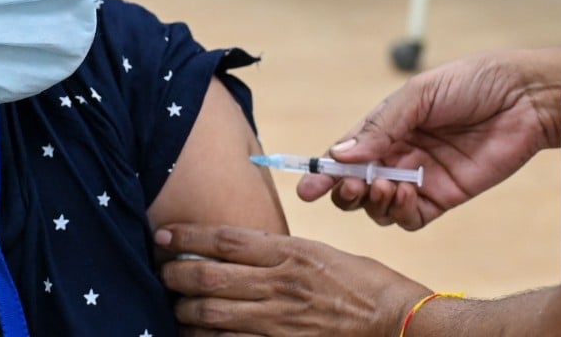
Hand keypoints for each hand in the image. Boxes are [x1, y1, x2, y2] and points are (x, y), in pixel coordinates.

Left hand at [156, 224, 427, 335]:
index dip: (188, 235)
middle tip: (161, 270)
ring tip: (174, 304)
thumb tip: (237, 249)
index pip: (225, 238)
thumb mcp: (320, 253)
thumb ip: (278, 252)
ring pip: (213, 312)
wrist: (400, 324)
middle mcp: (279, 284)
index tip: (164, 234)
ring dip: (185, 308)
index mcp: (289, 252)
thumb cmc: (363, 285)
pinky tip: (196, 333)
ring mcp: (280, 320)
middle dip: (175, 272)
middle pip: (210, 275)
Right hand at [298, 48, 560, 229]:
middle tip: (350, 187)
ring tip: (387, 185)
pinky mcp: (444, 198)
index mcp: (384, 128)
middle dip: (344, 191)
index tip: (308, 187)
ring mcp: (419, 178)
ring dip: (373, 202)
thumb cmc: (472, 82)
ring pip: (378, 206)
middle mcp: (396, 155)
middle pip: (355, 186)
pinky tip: (407, 194)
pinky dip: (399, 213)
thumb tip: (339, 154)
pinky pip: (410, 219)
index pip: (344, 155)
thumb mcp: (418, 95)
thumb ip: (380, 127)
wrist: (525, 98)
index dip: (323, 172)